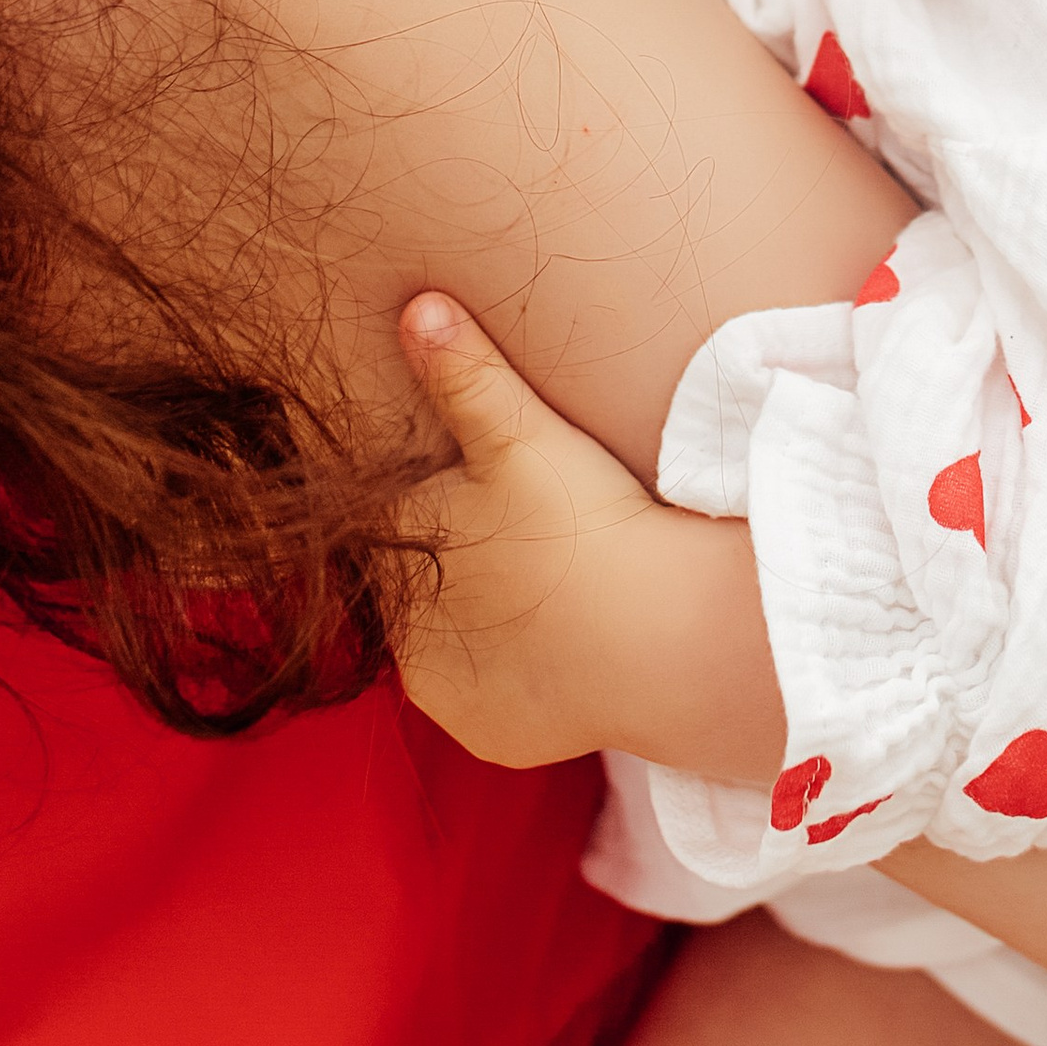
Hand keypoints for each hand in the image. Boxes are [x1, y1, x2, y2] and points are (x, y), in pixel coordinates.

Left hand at [393, 292, 786, 783]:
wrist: (656, 638)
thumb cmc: (581, 526)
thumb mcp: (519, 433)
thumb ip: (462, 371)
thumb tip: (415, 307)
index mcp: (392, 559)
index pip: (390, 526)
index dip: (431, 503)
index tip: (475, 489)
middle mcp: (402, 639)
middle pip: (420, 589)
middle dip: (457, 564)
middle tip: (522, 535)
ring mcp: (448, 697)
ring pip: (455, 647)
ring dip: (485, 623)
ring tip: (547, 586)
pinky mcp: (495, 738)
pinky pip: (495, 699)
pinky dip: (519, 677)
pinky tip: (557, 645)